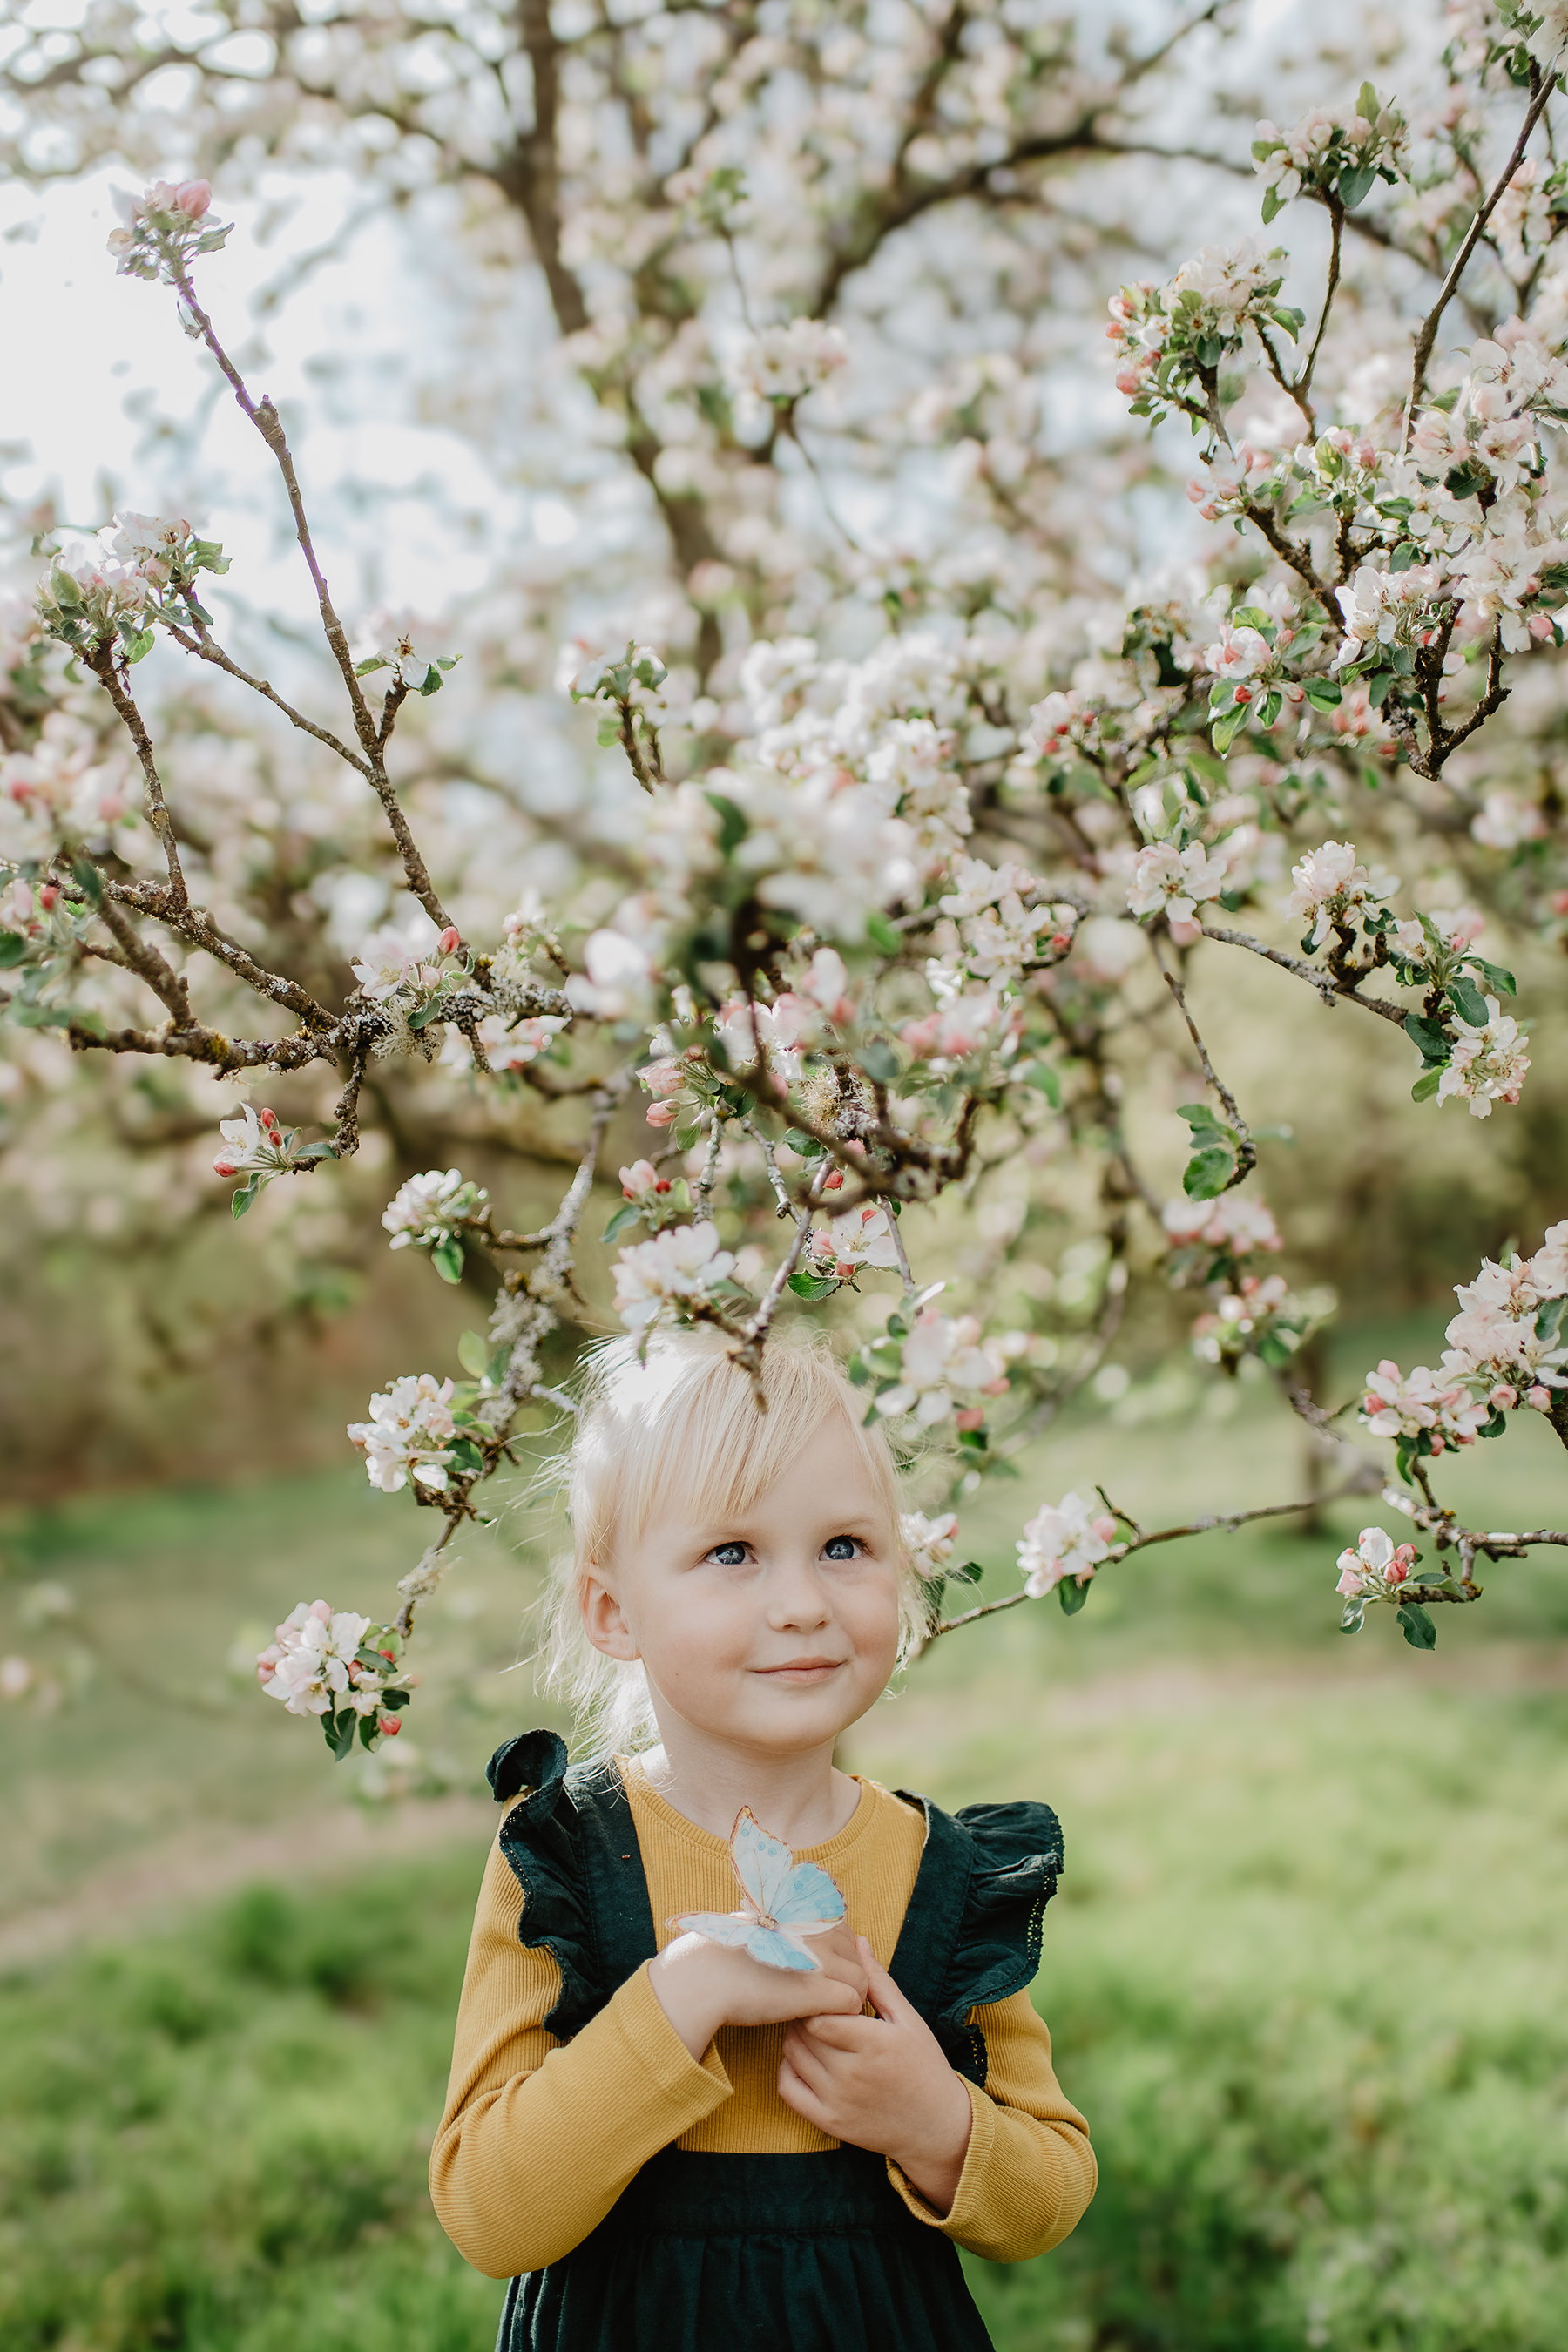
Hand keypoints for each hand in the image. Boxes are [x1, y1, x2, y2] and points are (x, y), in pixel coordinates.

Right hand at [649, 1918, 868, 2061]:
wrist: (703, 1977)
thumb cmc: (724, 1953)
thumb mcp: (758, 1922)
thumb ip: (787, 1925)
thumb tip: (799, 1930)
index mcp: (804, 1912)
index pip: (844, 1932)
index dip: (836, 1956)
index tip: (819, 1973)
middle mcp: (816, 1930)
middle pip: (857, 1956)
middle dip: (846, 1976)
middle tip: (823, 1996)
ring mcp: (819, 1959)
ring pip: (861, 1981)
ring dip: (847, 1997)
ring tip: (821, 2010)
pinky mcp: (817, 1990)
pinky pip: (851, 2003)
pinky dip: (841, 2015)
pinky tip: (817, 2019)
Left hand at [778, 1936, 972, 2215]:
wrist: (936, 2126)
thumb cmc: (924, 2066)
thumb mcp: (908, 2020)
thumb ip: (878, 1982)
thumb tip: (858, 1942)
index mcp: (873, 2045)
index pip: (819, 2015)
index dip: (815, 1999)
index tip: (822, 1992)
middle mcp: (851, 2075)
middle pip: (802, 2033)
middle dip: (802, 2014)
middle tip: (810, 2005)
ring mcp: (838, 2102)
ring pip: (792, 2057)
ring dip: (793, 2037)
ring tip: (809, 2027)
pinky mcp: (829, 2123)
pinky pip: (788, 2090)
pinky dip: (786, 2069)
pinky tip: (802, 2058)